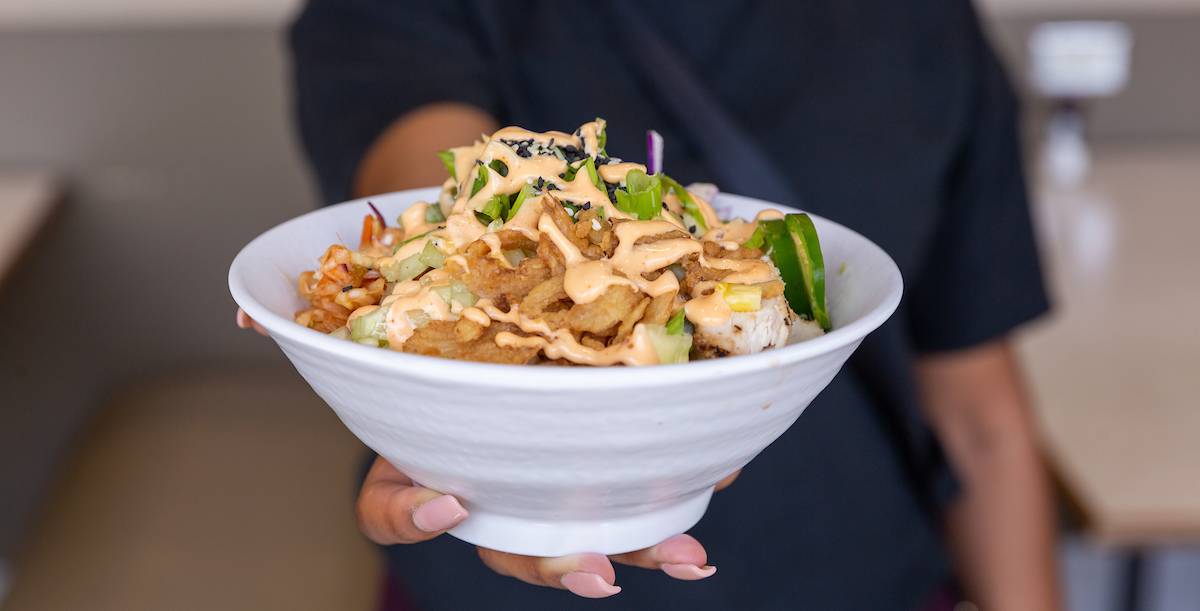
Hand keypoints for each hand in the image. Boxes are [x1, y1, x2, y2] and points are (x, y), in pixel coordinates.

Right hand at [235, 308, 735, 597]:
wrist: (486, 269)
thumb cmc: (425, 304)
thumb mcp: (375, 313)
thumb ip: (323, 323)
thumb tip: (250, 322)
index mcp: (421, 450)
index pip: (394, 508)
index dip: (413, 514)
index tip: (443, 498)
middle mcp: (489, 470)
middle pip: (514, 537)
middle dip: (556, 558)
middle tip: (597, 571)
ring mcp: (555, 461)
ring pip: (596, 520)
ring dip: (647, 540)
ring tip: (689, 555)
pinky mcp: (614, 431)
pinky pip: (650, 467)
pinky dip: (690, 469)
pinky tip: (722, 465)